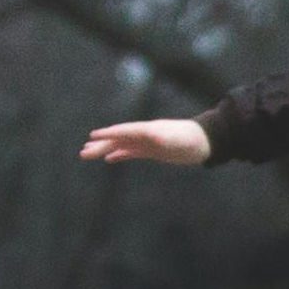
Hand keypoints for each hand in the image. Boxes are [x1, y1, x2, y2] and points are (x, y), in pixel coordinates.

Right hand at [80, 119, 210, 165]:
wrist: (205, 142)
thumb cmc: (191, 140)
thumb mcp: (178, 140)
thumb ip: (165, 137)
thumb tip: (152, 135)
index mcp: (148, 130)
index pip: (124, 131)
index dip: (108, 134)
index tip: (92, 137)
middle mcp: (144, 134)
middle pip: (118, 139)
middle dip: (100, 145)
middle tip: (82, 153)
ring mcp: (147, 142)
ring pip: (121, 145)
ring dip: (105, 149)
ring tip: (87, 154)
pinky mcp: (152, 150)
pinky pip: (131, 151)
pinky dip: (119, 154)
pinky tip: (109, 159)